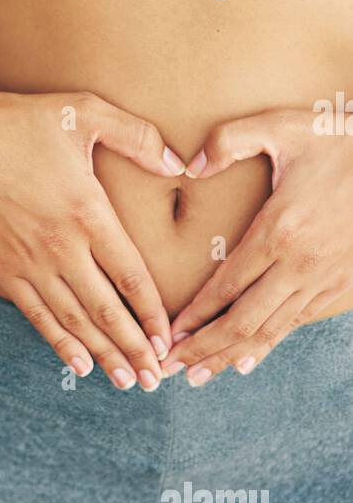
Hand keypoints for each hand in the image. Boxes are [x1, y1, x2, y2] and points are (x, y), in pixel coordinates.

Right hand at [0, 88, 185, 388]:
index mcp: (87, 212)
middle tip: (157, 378)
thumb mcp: (84, 111)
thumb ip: (138, 136)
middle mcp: (60, 247)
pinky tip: (79, 365)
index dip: (153, 313)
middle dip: (135, 349)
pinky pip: (36, 315)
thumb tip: (180, 164)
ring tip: (127, 381)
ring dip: (103, 355)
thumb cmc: (16, 120)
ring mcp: (28, 262)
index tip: (170, 339)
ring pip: (74, 321)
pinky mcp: (2, 269)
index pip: (130, 275)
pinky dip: (60, 343)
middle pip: (106, 310)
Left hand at [161, 107, 352, 383]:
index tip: (168, 335)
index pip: (226, 286)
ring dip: (230, 356)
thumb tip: (188, 165)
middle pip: (243, 321)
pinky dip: (267, 345)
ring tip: (197, 376)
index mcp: (281, 230)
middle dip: (203, 350)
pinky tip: (245, 359)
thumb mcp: (284, 126)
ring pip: (270, 331)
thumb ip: (230, 139)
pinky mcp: (340, 286)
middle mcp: (301, 264)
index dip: (194, 316)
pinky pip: (296, 324)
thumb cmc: (340, 141)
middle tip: (169, 370)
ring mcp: (323, 279)